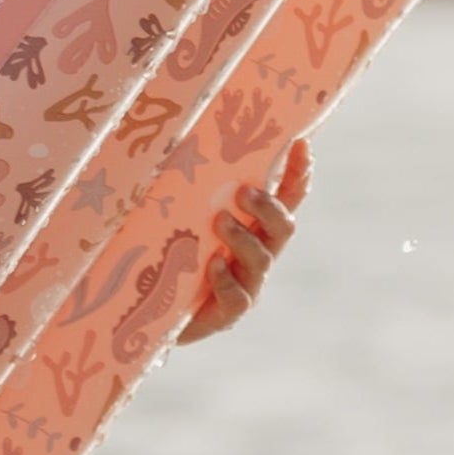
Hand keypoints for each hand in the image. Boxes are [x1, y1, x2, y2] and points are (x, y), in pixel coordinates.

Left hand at [178, 137, 310, 342]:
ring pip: (261, 259)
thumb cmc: (171, 252)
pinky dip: (225, 278)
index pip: (286, 197)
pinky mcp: (229, 313)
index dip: (297, 173)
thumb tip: (175, 140)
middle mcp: (258, 253)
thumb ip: (191, 186)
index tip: (300, 145)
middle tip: (243, 192)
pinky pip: (237, 296)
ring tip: (219, 220)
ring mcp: (247, 284)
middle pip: (283, 227)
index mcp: (254, 227)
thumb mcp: (183, 215)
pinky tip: (212, 263)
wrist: (153, 313)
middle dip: (268, 207)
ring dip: (243, 237)